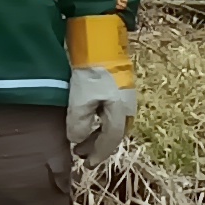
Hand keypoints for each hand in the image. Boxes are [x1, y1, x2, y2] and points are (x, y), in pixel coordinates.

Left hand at [62, 15, 138, 164]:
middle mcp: (127, 107)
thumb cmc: (92, 70)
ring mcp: (124, 96)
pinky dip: (100, 122)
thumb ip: (79, 124)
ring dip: (98, 134)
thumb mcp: (81, 100)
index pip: (111, 141)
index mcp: (120, 112)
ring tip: (82, 138)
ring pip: (113, 123)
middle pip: (114, 134)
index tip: (87, 164)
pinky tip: (89, 119)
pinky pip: (111, 113)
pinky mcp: (118, 87)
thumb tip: (77, 140)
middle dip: (98, 146)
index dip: (99, 154)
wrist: (101, 40)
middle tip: (80, 153)